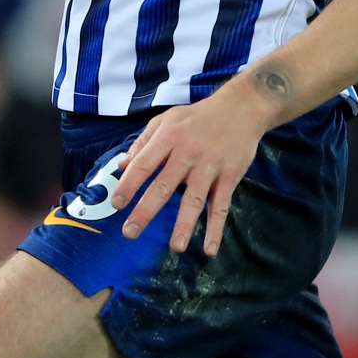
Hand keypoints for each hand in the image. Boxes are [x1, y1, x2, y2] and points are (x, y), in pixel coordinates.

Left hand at [107, 88, 275, 256]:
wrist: (240, 108)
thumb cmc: (197, 117)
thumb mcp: (167, 120)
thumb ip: (143, 142)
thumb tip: (122, 165)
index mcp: (169, 137)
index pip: (144, 164)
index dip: (129, 184)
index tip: (116, 204)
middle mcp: (188, 152)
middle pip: (164, 185)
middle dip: (145, 211)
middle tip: (130, 233)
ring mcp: (210, 165)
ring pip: (194, 199)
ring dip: (185, 224)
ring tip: (176, 247)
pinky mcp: (230, 175)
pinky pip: (221, 205)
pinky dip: (216, 228)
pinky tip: (210, 248)